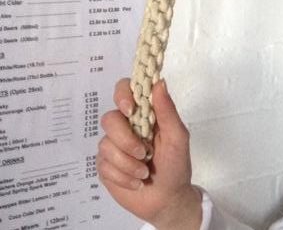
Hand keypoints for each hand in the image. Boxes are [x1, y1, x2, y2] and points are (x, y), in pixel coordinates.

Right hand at [97, 78, 201, 229]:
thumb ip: (167, 111)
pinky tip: (136, 181)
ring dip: (127, 163)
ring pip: (105, 144)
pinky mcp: (105, 165)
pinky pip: (104, 165)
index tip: (130, 109)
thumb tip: (159, 82)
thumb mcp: (178, 137)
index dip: (122, 94)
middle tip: (143, 153)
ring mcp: (113, 146)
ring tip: (144, 172)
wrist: (166, 199)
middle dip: (126, 139)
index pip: (125, 90)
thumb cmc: (176, 165)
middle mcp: (126, 126)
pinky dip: (123, 176)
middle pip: (110, 119)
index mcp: (145, 114)